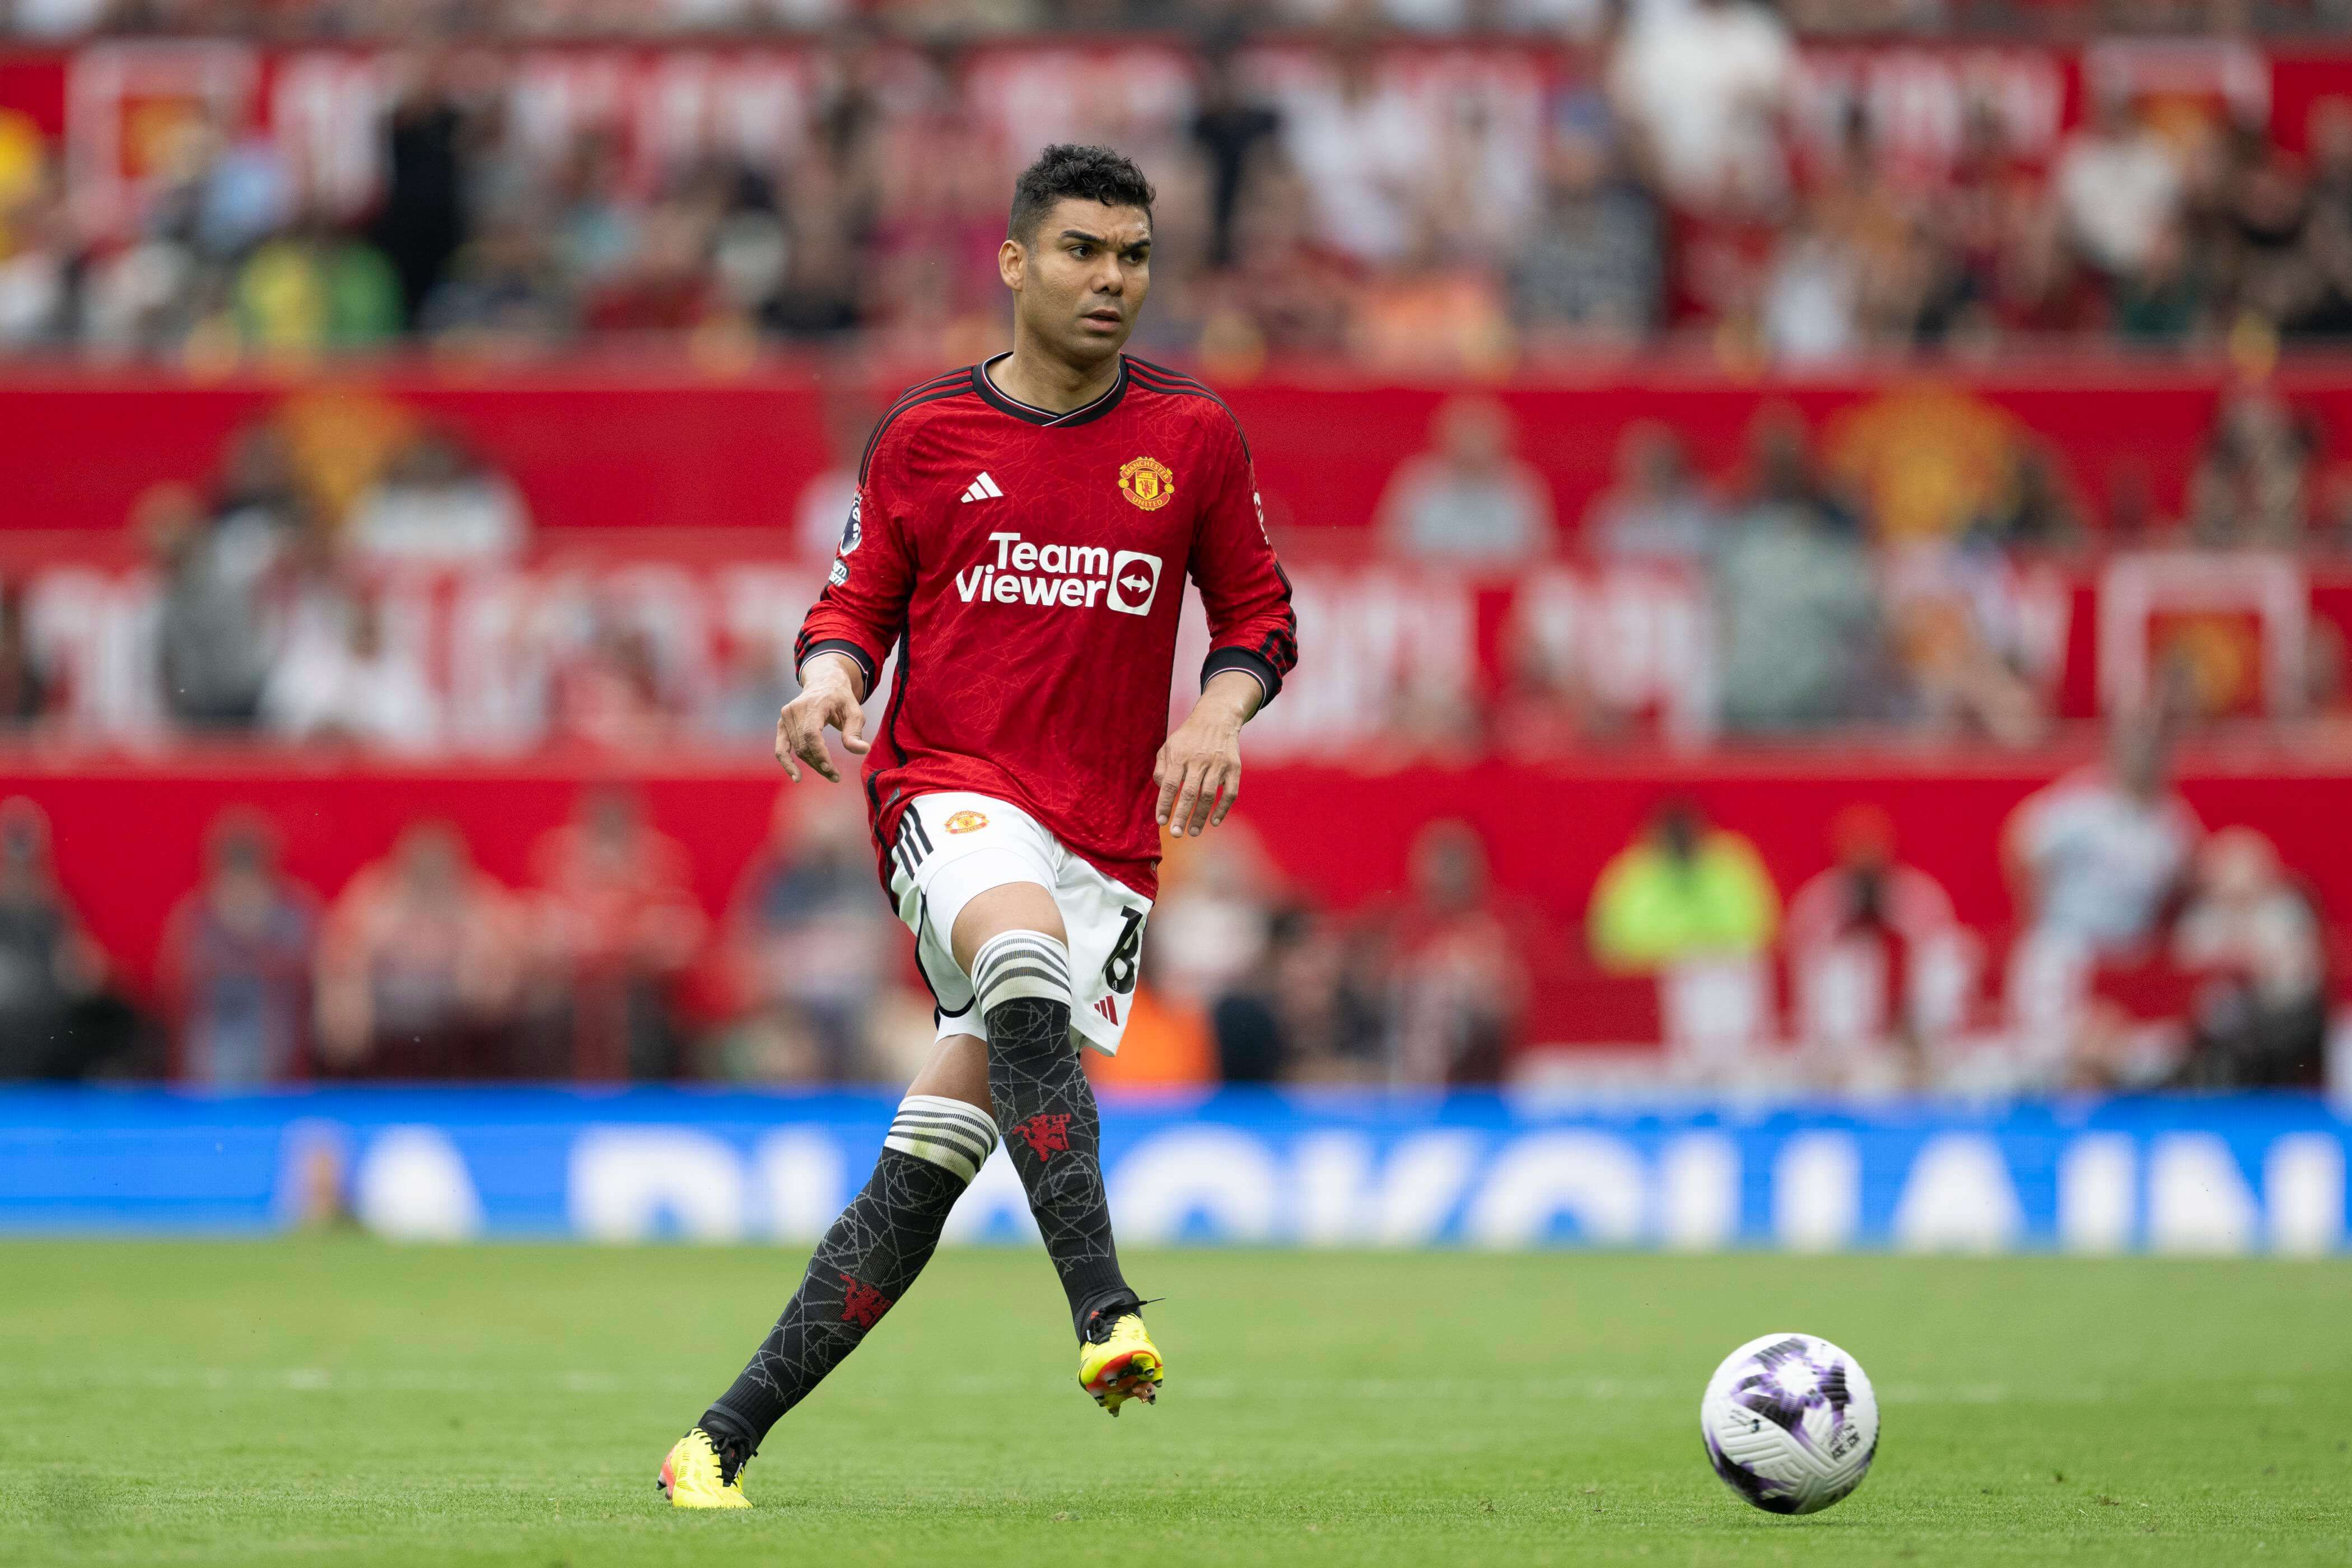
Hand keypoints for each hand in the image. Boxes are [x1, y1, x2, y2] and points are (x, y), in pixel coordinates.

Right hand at [775, 655, 868, 782]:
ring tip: (829, 774)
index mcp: (814, 704)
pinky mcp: (781, 724)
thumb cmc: (842, 699)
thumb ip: (855, 732)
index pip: (811, 733)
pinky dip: (787, 764)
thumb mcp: (854, 712)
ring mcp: (786, 716)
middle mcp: (795, 709)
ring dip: (812, 765)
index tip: (831, 768)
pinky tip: (797, 777)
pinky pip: (781, 748)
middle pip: (805, 745)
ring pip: (797, 750)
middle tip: (836, 776)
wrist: (824, 683)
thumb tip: (863, 750)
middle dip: (820, 764)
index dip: (819, 753)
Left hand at [1154, 672, 1258, 835]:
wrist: (1216, 718)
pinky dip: (1223, 808)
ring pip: (1209, 795)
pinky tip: (1214, 822)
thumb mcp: (1168, 746)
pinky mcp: (1234, 767)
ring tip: (1193, 832)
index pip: (1170, 784)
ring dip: (1201, 816)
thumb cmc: (1188, 738)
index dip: (1165, 804)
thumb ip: (1161, 768)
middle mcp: (1199, 760)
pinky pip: (1230, 792)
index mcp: (1180, 755)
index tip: (1161, 821)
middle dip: (1182, 815)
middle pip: (1190, 792)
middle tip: (1176, 833)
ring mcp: (1218, 764)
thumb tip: (1161, 789)